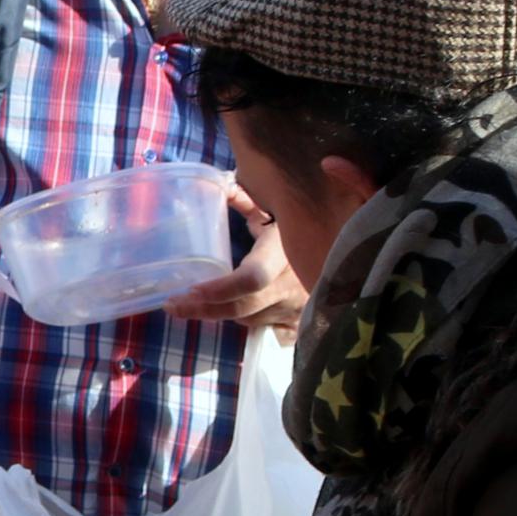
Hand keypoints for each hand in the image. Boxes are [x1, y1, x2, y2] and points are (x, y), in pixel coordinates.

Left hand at [166, 183, 304, 329]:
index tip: (190, 290)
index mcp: (283, 251)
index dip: (220, 289)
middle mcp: (294, 283)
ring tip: (199, 303)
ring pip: (251, 320)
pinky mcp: (302, 320)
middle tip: (173, 305)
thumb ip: (246, 197)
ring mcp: (299, 306)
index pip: (251, 278)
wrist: (343, 246)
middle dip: (205, 309)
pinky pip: (267, 329)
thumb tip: (220, 186)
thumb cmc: (301, 223)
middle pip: (244, 307)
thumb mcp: (276, 207)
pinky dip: (248, 321)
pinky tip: (232, 313)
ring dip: (225, 312)